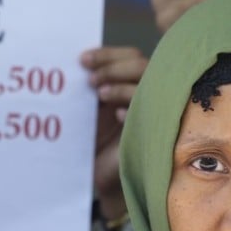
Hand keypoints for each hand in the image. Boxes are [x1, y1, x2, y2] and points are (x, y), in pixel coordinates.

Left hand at [80, 46, 147, 213]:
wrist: (99, 176)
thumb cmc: (93, 142)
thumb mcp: (88, 109)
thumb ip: (89, 87)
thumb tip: (77, 63)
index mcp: (127, 82)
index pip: (129, 56)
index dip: (108, 54)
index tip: (82, 60)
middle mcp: (142, 92)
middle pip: (141, 64)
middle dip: (114, 67)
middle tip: (91, 80)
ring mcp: (150, 111)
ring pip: (149, 85)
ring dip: (123, 86)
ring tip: (101, 94)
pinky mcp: (153, 132)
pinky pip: (152, 113)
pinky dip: (135, 110)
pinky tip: (119, 116)